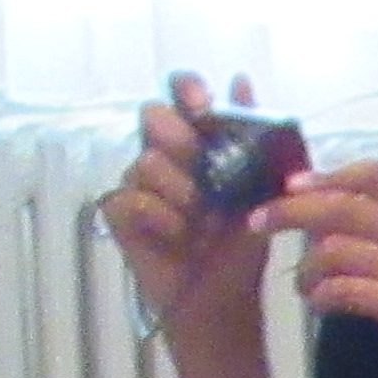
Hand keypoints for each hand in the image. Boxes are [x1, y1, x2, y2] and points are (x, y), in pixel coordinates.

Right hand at [101, 73, 286, 340]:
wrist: (224, 297)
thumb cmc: (240, 243)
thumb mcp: (259, 190)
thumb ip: (251, 137)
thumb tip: (240, 80)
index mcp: (197, 142)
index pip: (181, 93)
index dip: (187, 89)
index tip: (202, 105)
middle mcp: (162, 154)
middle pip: (153, 116)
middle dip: (180, 138)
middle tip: (201, 165)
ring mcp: (137, 182)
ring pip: (147, 161)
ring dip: (182, 192)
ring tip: (203, 221)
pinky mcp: (118, 212)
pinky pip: (130, 198)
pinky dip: (161, 218)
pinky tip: (179, 236)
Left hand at [279, 162, 377, 377]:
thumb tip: (312, 208)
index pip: (372, 173)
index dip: (326, 175)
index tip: (291, 185)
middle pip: (341, 206)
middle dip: (290, 212)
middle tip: (257, 223)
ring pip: (335, 249)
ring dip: (305, 268)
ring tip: (302, 286)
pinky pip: (344, 288)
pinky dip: (321, 295)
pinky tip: (320, 305)